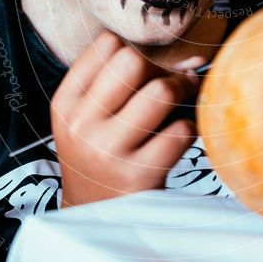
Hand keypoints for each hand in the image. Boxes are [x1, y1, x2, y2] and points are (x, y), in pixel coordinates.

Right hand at [50, 31, 205, 207]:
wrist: (94, 217)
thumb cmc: (102, 152)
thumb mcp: (91, 116)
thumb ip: (125, 80)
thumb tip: (196, 57)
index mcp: (67, 103)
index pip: (107, 44)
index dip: (135, 51)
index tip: (145, 71)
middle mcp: (82, 125)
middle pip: (133, 62)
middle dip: (161, 68)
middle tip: (170, 85)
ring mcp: (109, 152)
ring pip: (161, 92)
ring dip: (180, 93)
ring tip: (178, 106)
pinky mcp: (138, 176)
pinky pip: (182, 131)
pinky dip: (189, 129)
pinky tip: (178, 138)